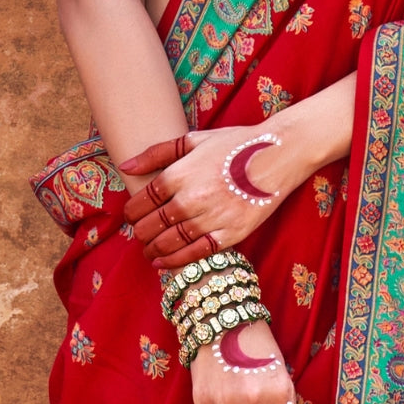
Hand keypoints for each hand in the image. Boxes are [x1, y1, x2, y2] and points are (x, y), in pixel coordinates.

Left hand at [121, 126, 300, 266]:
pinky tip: (163, 263)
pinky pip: (195, 254)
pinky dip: (175, 261)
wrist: (276, 154)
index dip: (131, 212)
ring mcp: (210, 218)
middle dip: (140, 232)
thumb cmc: (234, 144)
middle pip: (152, 225)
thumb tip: (126, 167)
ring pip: (169, 242)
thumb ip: (157, 153)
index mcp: (179, 174)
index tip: (131, 215)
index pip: (142, 200)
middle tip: (139, 234)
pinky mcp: (230, 234)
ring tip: (148, 251)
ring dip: (153, 250)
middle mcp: (190, 199)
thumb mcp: (193, 140)